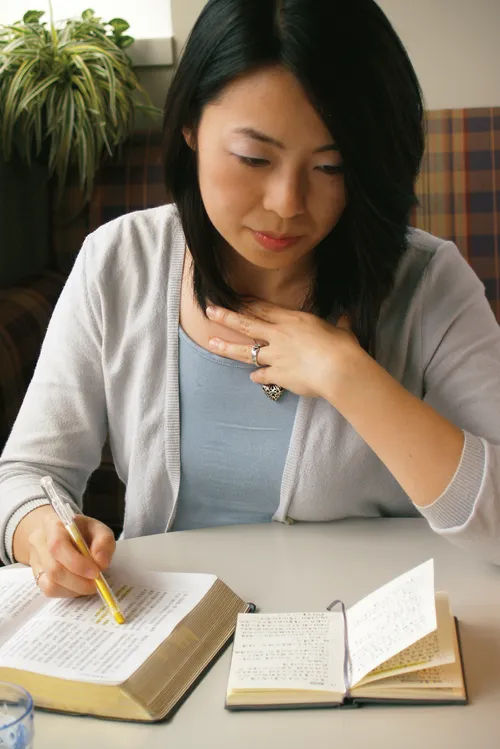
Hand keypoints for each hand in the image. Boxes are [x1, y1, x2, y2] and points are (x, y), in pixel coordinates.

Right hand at [20, 507, 115, 597]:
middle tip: (96, 583)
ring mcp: (36, 561)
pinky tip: (79, 585)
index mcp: (52, 524)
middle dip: (79, 581)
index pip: (58, 545)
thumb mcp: (98, 528)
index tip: (95, 572)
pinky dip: (69, 592)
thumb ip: (104, 542)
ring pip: (51, 584)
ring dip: (75, 589)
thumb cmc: (82, 530)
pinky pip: (50, 590)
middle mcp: (39, 542)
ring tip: (89, 584)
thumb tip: (101, 563)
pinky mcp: (37, 576)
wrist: (63, 534)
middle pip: (54, 569)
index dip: (77, 563)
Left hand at [206, 301, 359, 398]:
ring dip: (227, 347)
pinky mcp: (277, 374)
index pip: (264, 308)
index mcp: (293, 320)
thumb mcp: (343, 332)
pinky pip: (261, 375)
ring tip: (212, 343)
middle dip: (226, 316)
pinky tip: (253, 377)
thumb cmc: (342, 348)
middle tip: (209, 311)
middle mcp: (279, 335)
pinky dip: (257, 376)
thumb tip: (346, 318)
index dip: (247, 302)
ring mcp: (275, 355)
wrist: (338, 370)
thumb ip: (341, 325)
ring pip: (245, 350)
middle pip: (246, 324)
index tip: (234, 297)